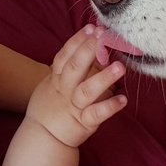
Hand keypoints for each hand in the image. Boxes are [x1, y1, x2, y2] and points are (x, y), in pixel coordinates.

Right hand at [26, 25, 127, 146]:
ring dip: (104, 78)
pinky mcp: (83, 123)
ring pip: (87, 90)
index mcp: (57, 79)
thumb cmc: (51, 106)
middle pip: (75, 68)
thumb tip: (89, 47)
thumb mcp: (52, 84)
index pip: (65, 56)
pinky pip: (96, 114)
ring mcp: (74, 106)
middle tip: (103, 36)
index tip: (90, 28)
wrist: (42, 137)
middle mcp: (65, 90)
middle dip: (88, 50)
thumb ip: (68, 67)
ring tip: (119, 66)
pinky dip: (109, 107)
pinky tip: (123, 99)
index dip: (77, 41)